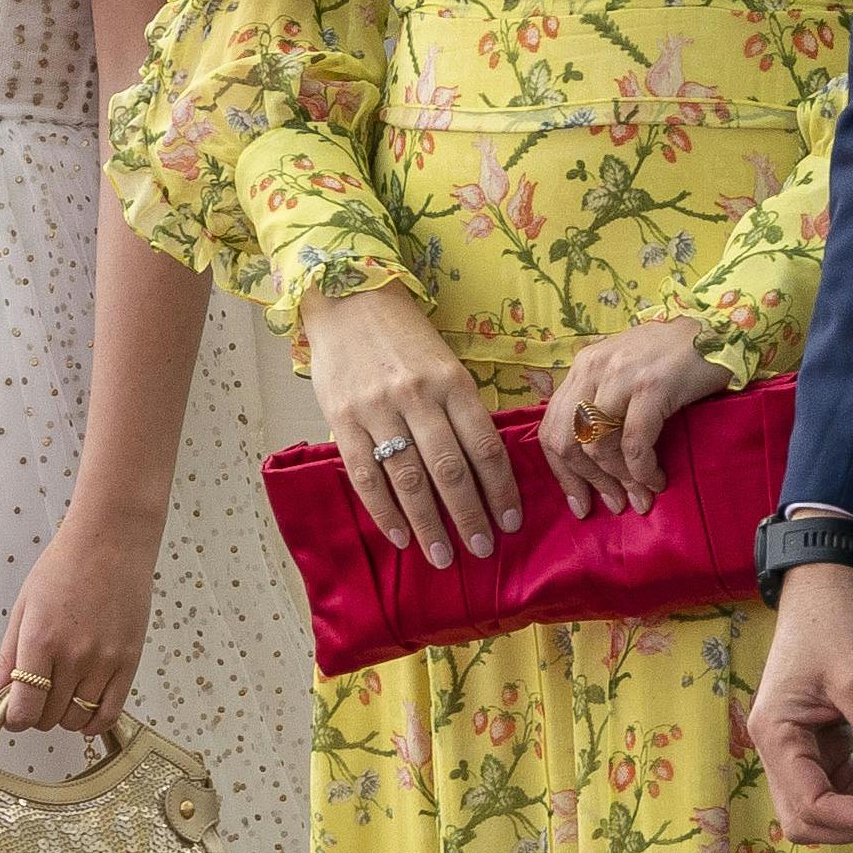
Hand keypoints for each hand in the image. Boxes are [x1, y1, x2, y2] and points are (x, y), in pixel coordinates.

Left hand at [0, 506, 159, 733]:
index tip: (14, 712)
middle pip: (48, 718)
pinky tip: (84, 709)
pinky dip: (93, 722)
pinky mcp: (129, 662)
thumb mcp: (24, 608)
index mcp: (40, 641)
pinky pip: (109, 714)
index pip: (24, 709)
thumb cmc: (64, 567)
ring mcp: (104, 661)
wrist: (112, 541)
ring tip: (61, 694)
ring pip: (77, 720)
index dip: (14, 719)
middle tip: (37, 694)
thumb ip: (7, 658)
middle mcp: (73, 656)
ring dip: (63, 716)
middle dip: (37, 714)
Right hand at [299, 278, 520, 568]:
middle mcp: (417, 396)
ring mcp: (377, 408)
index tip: (511, 522)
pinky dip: (384, 511)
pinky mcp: (342, 418)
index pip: (484, 446)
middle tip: (482, 549)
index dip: (501, 490)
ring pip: (409, 479)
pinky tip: (399, 535)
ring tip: (442, 555)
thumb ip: (462, 409)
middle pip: (450, 470)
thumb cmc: (405, 336)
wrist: (349, 297)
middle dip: (469, 516)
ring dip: (429, 524)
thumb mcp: (446, 362)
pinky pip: (366, 474)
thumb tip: (487, 468)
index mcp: (452, 381)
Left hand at [539, 318, 732, 517]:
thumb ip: (602, 403)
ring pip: (598, 445)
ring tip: (640, 497)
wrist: (716, 333)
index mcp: (582, 367)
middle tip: (613, 504)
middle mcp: (593, 368)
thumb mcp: (624, 373)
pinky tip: (656, 480)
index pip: (552, 427)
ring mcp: (621, 376)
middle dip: (588, 482)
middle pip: (567, 440)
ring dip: (620, 481)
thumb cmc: (672, 358)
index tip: (579, 502)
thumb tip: (590, 460)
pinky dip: (643, 470)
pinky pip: (634, 443)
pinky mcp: (651, 386)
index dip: (562, 473)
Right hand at [750, 560, 852, 841]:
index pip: (809, 805)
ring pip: (817, 807)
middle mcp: (776, 748)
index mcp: (776, 734)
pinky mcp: (813, 740)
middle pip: (803, 818)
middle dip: (848, 825)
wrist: (823, 586)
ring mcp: (793, 746)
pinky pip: (830, 784)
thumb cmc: (835, 625)